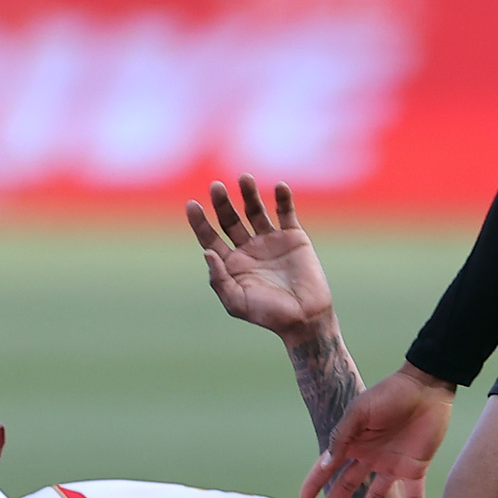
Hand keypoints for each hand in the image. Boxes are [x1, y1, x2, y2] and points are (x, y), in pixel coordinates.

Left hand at [186, 176, 333, 336]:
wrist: (306, 318)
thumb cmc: (269, 315)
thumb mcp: (236, 302)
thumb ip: (219, 280)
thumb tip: (207, 253)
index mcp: (231, 263)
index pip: (210, 237)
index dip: (199, 222)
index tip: (192, 205)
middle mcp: (248, 248)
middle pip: (230, 219)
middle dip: (221, 203)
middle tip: (216, 187)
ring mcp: (271, 240)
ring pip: (255, 210)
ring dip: (249, 194)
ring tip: (244, 178)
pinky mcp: (294, 237)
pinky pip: (286, 212)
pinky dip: (283, 198)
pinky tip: (279, 187)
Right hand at [302, 365, 455, 497]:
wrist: (426, 388)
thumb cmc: (391, 394)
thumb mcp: (360, 413)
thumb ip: (342, 438)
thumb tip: (326, 464)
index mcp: (354, 441)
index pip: (330, 466)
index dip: (316, 480)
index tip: (305, 497)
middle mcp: (371, 456)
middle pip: (349, 486)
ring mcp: (393, 465)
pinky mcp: (415, 469)